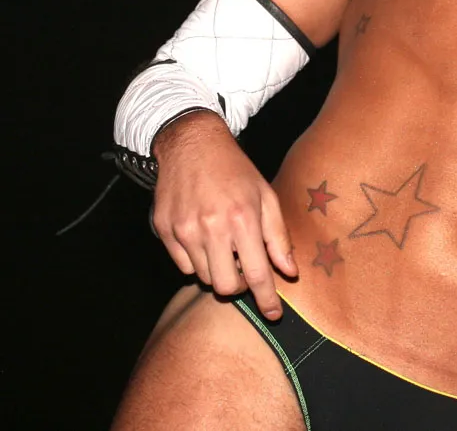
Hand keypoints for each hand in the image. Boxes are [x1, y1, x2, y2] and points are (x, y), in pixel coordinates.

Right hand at [150, 111, 297, 319]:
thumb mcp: (266, 196)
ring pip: (204, 277)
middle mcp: (211, 227)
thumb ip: (278, 236)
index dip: (266, 299)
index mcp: (242, 218)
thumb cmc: (235, 170)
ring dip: (218, 269)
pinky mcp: (164, 230)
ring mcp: (184, 230)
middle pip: (225, 287)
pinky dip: (198, 260)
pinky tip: (204, 236)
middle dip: (239, 286)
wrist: (193, 144)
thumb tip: (289, 271)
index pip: (257, 274)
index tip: (274, 315)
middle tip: (244, 268)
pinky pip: (183, 265)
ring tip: (224, 244)